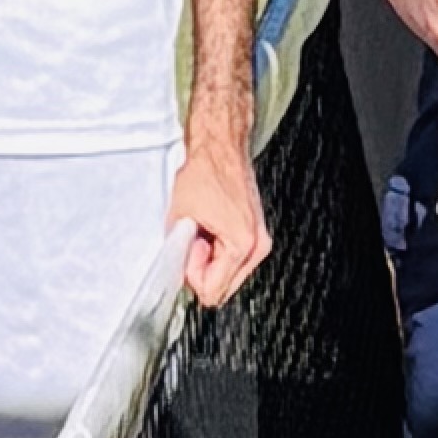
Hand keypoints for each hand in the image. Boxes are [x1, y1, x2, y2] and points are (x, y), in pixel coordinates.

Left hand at [169, 122, 270, 311]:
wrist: (220, 146)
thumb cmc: (206, 171)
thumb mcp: (180, 218)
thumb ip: (178, 254)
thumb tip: (178, 274)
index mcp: (243, 245)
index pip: (213, 291)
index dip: (192, 274)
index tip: (188, 248)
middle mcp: (257, 246)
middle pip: (222, 287)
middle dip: (202, 270)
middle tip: (194, 240)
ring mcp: (259, 241)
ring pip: (227, 274)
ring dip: (210, 259)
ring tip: (203, 230)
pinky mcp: (255, 234)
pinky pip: (231, 259)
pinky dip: (217, 250)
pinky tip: (211, 228)